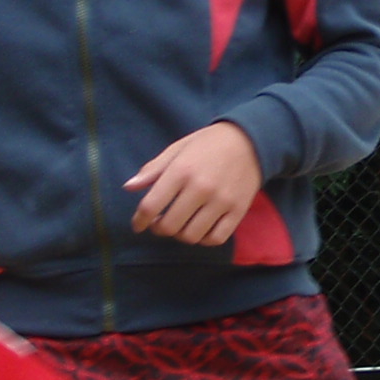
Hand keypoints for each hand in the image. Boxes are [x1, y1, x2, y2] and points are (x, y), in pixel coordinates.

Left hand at [126, 122, 264, 244]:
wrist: (251, 140)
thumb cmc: (208, 144)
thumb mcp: (177, 149)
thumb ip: (152, 170)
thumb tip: (128, 187)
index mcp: (181, 170)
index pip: (151, 206)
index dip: (139, 220)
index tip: (138, 224)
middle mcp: (200, 188)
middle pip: (170, 226)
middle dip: (159, 229)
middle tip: (159, 223)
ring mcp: (221, 201)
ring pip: (191, 236)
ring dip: (180, 235)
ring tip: (179, 225)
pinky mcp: (238, 211)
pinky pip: (216, 239)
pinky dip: (203, 239)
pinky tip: (199, 229)